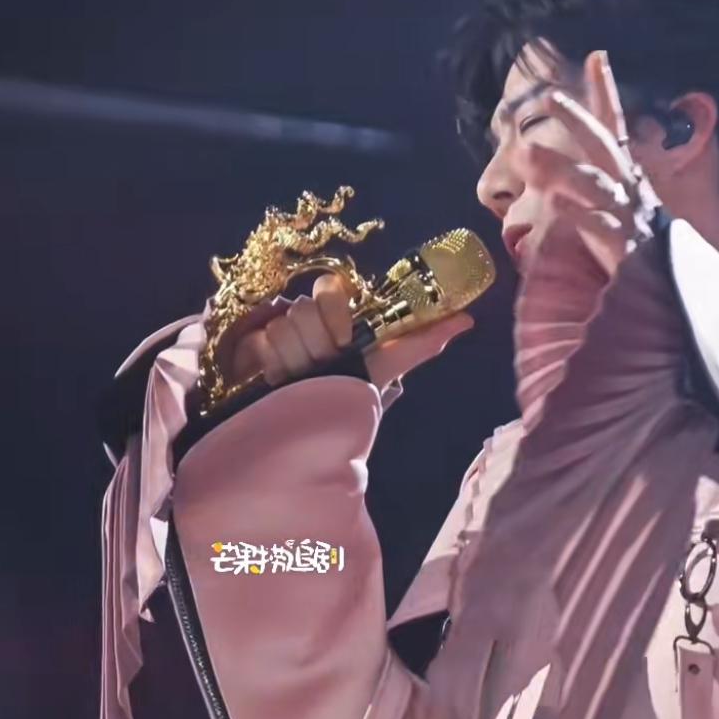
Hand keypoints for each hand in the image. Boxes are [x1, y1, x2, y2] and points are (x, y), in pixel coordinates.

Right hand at [227, 273, 473, 393]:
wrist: (308, 429)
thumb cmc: (349, 394)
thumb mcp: (384, 367)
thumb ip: (420, 341)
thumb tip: (467, 319)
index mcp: (338, 315)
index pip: (329, 288)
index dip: (334, 314)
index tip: (343, 341)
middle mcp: (307, 318)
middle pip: (304, 310)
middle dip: (317, 347)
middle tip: (323, 369)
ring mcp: (278, 331)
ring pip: (282, 328)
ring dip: (295, 363)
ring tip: (304, 382)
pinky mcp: (251, 347)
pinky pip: (258, 343)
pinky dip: (271, 368)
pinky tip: (280, 383)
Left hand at [521, 50, 661, 276]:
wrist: (671, 283)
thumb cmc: (639, 244)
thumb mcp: (622, 206)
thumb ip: (597, 184)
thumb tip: (563, 172)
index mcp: (627, 176)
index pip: (617, 127)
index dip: (607, 94)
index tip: (597, 57)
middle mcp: (628, 188)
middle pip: (603, 145)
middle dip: (578, 119)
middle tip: (550, 97)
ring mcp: (626, 214)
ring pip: (593, 183)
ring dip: (560, 166)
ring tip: (525, 152)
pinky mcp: (623, 245)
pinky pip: (597, 225)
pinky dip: (577, 213)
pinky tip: (552, 204)